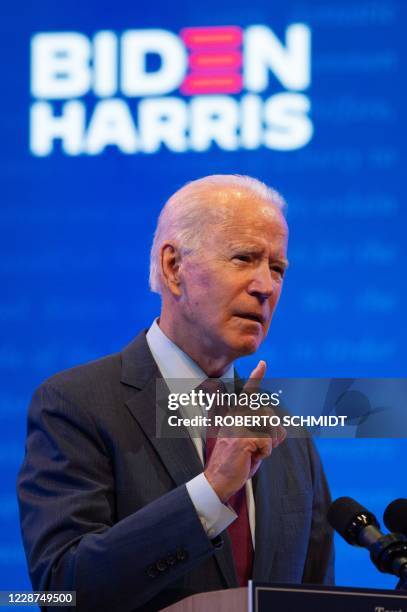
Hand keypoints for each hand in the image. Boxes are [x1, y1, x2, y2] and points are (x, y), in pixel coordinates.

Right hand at [204, 361, 285, 501]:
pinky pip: (267, 441)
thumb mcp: (252, 447)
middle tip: (261, 448)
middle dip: (273, 433)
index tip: (263, 363)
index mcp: (235, 417)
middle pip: (269, 415)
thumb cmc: (236, 464)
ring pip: (270, 426)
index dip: (256, 378)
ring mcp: (238, 427)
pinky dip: (265, 453)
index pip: (248, 394)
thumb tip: (283, 431)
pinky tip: (252, 457)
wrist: (218, 480)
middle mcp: (235, 418)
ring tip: (256, 452)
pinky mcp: (242, 438)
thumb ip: (265, 435)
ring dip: (270, 443)